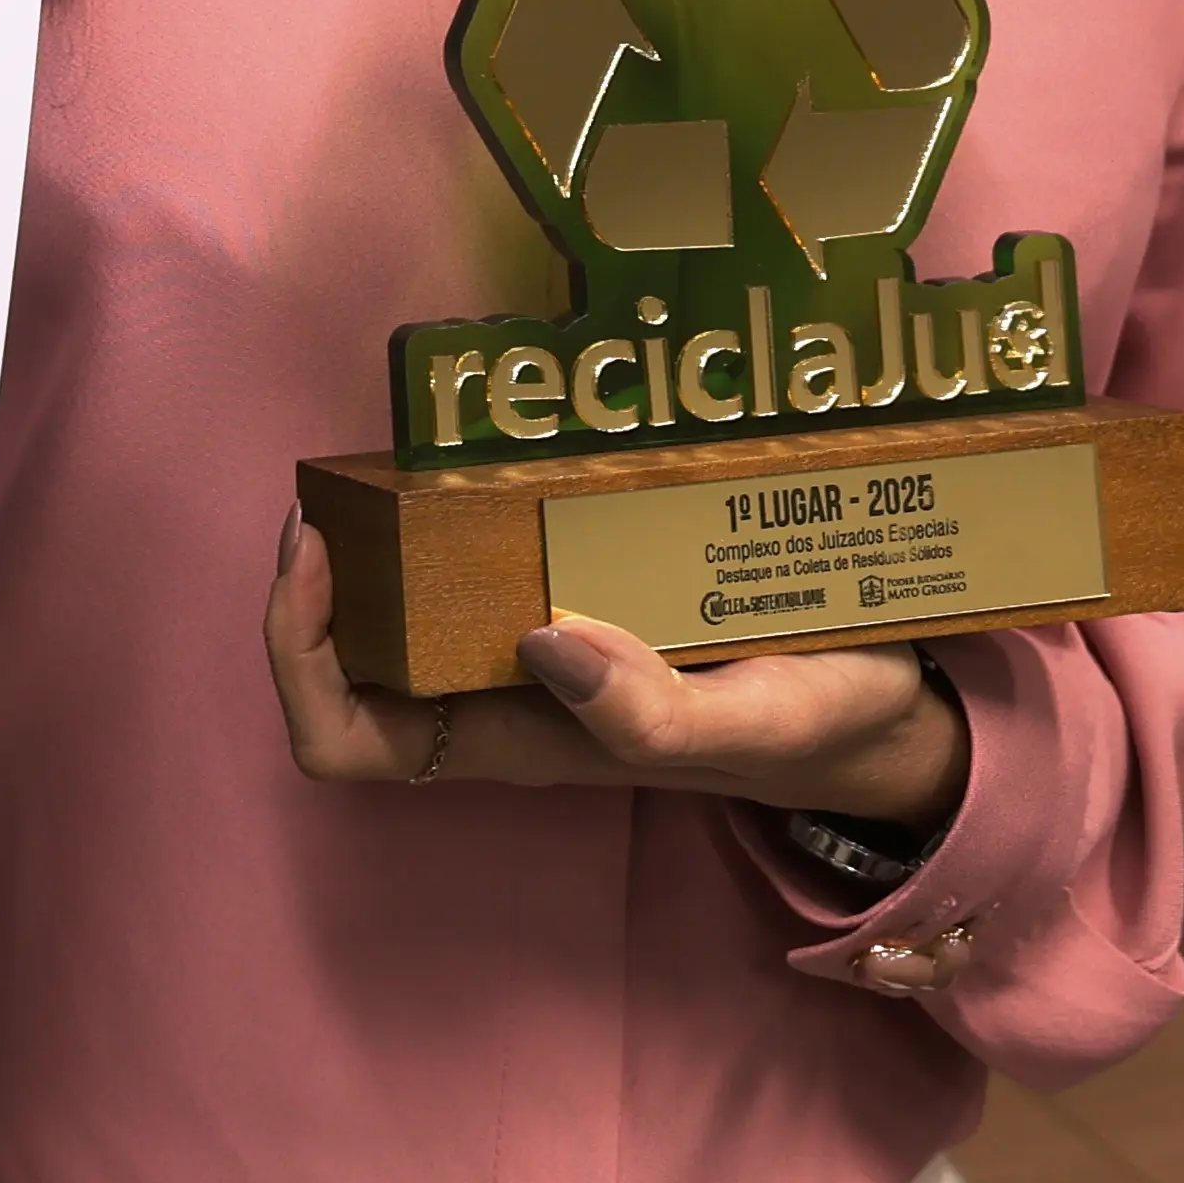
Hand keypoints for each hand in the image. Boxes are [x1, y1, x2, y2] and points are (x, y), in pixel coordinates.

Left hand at [266, 512, 971, 826]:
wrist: (886, 708)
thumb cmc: (815, 727)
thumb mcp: (753, 724)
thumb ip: (652, 717)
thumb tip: (543, 645)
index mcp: (519, 740)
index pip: (343, 736)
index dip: (297, 653)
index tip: (318, 556)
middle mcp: (506, 692)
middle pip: (350, 654)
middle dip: (325, 571)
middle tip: (349, 480)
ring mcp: (538, 644)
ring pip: (406, 597)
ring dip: (385, 529)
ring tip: (404, 448)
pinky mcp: (581, 589)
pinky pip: (482, 554)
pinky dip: (460, 502)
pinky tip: (493, 442)